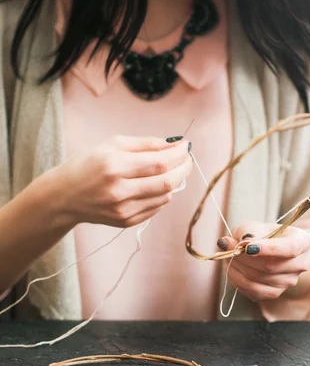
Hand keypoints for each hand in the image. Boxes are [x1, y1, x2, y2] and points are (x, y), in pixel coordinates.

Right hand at [49, 136, 191, 227]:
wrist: (65, 196)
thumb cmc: (88, 164)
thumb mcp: (112, 144)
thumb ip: (146, 144)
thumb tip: (175, 144)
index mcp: (114, 166)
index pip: (160, 162)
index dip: (179, 154)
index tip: (186, 146)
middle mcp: (119, 191)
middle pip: (167, 182)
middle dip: (184, 168)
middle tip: (187, 159)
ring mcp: (123, 210)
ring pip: (165, 196)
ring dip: (174, 181)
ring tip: (170, 170)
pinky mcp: (126, 221)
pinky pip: (156, 208)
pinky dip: (162, 195)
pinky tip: (155, 185)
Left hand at [217, 222, 309, 301]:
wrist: (271, 251)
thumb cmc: (264, 235)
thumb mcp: (256, 226)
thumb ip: (247, 231)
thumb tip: (237, 243)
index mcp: (302, 242)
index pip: (289, 248)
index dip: (268, 249)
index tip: (247, 246)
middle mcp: (300, 264)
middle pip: (270, 266)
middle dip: (244, 257)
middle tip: (227, 245)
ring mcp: (289, 282)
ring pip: (259, 279)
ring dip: (238, 267)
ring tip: (228, 255)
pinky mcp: (275, 293)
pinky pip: (253, 291)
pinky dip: (238, 280)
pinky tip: (232, 268)